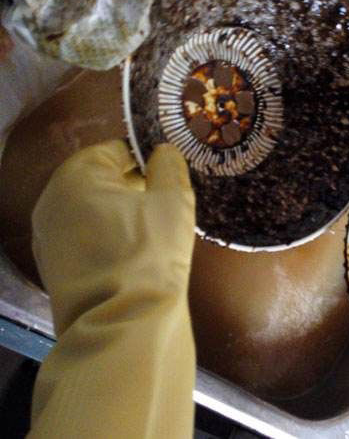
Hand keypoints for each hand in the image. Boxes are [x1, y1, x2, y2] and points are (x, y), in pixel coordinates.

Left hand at [32, 139, 195, 334]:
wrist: (124, 324)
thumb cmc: (151, 253)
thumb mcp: (174, 201)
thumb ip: (169, 167)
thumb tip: (163, 153)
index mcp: (75, 177)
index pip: (113, 151)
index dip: (144, 160)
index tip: (167, 179)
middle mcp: (50, 203)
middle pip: (98, 181)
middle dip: (132, 189)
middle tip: (162, 208)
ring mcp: (47, 238)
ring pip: (91, 211)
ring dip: (120, 215)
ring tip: (150, 235)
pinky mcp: (53, 267)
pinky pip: (84, 239)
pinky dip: (106, 239)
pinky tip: (130, 257)